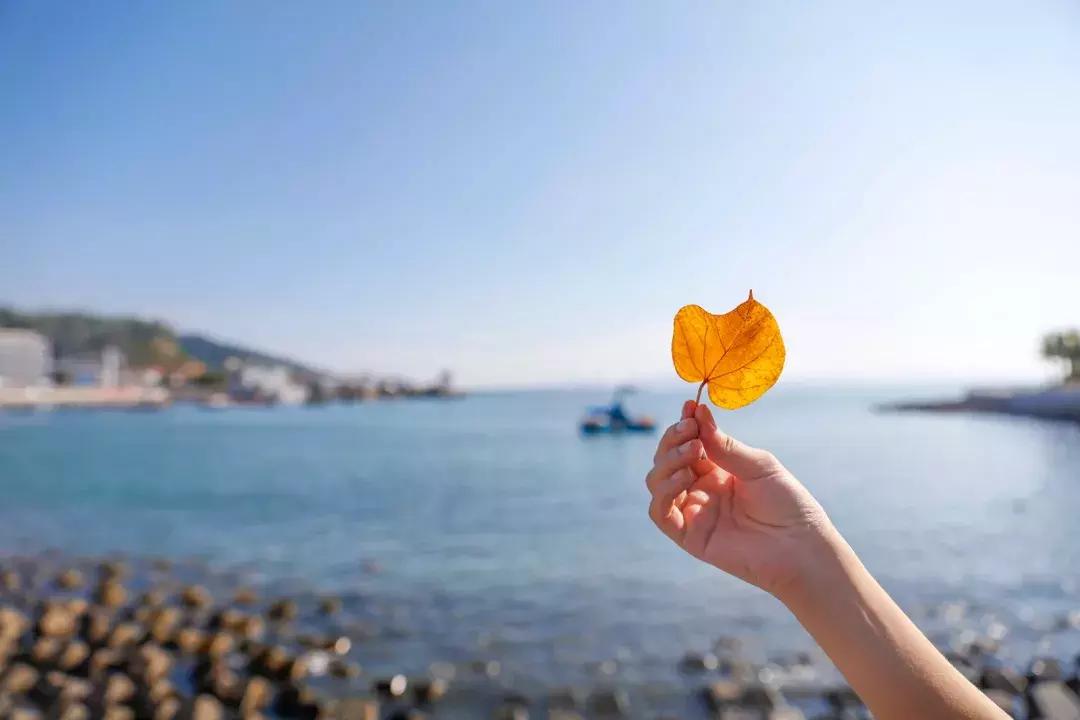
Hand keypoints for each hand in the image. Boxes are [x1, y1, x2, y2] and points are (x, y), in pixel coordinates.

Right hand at [646, 400, 831, 598]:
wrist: (800, 546)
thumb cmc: (788, 504)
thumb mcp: (758, 465)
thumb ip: (725, 445)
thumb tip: (699, 413)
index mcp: (716, 470)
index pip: (686, 442)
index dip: (684, 424)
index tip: (689, 406)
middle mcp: (700, 489)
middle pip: (666, 459)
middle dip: (673, 440)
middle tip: (691, 432)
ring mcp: (693, 512)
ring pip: (657, 482)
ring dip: (667, 462)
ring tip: (693, 452)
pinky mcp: (689, 536)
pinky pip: (659, 513)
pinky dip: (663, 492)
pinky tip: (685, 477)